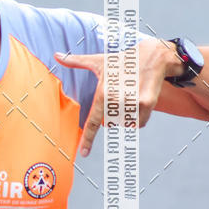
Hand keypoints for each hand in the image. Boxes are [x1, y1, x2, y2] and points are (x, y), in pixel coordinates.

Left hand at [55, 38, 180, 156]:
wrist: (152, 57)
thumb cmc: (122, 61)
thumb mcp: (98, 61)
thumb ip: (75, 61)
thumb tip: (56, 55)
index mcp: (103, 93)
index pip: (92, 121)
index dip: (87, 139)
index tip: (83, 152)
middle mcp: (117, 100)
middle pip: (111, 123)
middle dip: (113, 115)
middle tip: (119, 96)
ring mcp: (133, 103)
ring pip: (126, 124)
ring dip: (127, 117)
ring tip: (130, 96)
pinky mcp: (147, 104)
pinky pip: (140, 123)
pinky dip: (139, 117)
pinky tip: (140, 100)